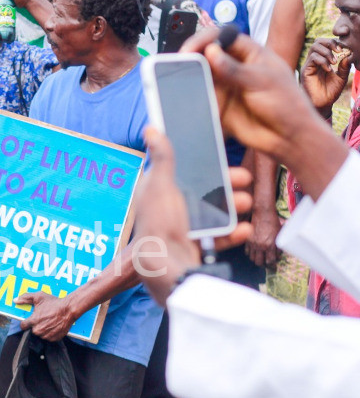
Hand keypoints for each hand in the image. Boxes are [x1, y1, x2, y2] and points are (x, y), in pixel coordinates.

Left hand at [14, 291, 76, 340]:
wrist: (68, 309)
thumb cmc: (54, 303)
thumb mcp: (39, 297)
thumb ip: (25, 298)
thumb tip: (15, 300)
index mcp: (33, 321)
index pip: (23, 326)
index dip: (25, 322)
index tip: (28, 320)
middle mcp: (39, 329)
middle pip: (33, 330)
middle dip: (36, 325)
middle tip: (43, 318)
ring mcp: (47, 335)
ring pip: (41, 334)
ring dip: (43, 329)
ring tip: (49, 321)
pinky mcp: (54, 338)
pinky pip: (49, 337)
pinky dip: (50, 333)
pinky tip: (54, 325)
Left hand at [133, 126, 254, 304]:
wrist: (167, 270)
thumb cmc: (160, 224)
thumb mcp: (162, 186)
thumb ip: (163, 157)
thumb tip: (150, 127)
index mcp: (156, 193)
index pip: (183, 173)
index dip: (204, 166)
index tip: (224, 160)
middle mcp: (167, 210)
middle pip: (202, 192)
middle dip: (226, 187)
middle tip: (245, 182)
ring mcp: (181, 229)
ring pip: (212, 213)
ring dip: (232, 207)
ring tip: (247, 203)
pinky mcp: (193, 247)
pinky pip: (217, 237)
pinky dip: (231, 233)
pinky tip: (244, 230)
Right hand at [180, 28, 329, 164]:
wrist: (287, 137)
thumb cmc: (285, 104)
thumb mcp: (262, 81)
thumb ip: (234, 69)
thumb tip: (210, 52)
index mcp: (250, 52)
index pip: (222, 37)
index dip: (204, 39)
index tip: (190, 50)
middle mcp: (235, 66)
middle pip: (207, 54)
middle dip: (192, 57)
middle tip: (178, 65)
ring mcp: (225, 85)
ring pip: (201, 74)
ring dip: (189, 76)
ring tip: (178, 81)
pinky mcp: (218, 103)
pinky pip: (200, 96)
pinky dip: (191, 95)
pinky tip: (186, 97)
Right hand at [246, 210, 280, 267]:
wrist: (262, 214)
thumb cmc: (273, 223)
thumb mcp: (280, 235)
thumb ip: (279, 246)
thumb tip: (278, 255)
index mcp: (270, 245)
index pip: (270, 261)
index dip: (273, 265)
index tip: (274, 265)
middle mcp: (260, 246)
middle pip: (259, 263)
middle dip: (263, 265)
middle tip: (267, 264)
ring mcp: (252, 244)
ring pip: (252, 259)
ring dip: (257, 260)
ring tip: (261, 258)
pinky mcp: (247, 241)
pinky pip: (247, 252)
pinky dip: (251, 254)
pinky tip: (255, 252)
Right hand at [301, 38, 350, 113]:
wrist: (323, 104)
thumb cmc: (331, 92)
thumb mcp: (342, 77)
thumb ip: (344, 66)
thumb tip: (347, 55)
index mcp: (323, 60)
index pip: (326, 44)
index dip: (335, 43)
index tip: (344, 49)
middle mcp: (315, 61)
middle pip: (318, 41)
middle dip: (330, 43)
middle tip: (339, 50)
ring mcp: (309, 65)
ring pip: (315, 47)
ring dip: (327, 52)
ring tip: (334, 62)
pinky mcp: (306, 70)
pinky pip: (313, 58)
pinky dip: (322, 61)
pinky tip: (329, 70)